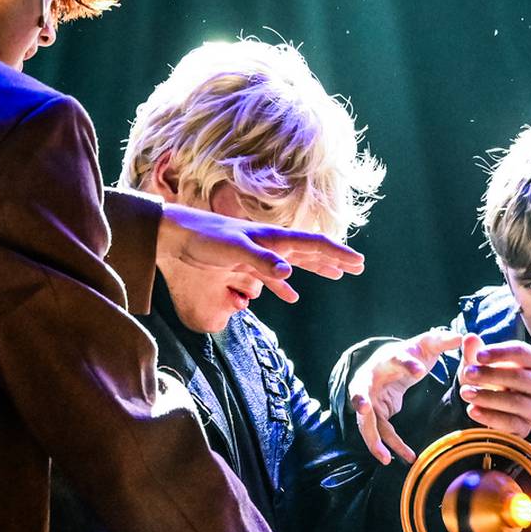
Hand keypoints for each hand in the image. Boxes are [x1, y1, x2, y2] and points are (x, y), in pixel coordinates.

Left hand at [157, 203, 364, 303]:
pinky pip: (272, 276)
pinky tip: (291, 296)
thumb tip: (289, 272)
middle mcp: (269, 243)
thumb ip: (261, 261)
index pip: (313, 244)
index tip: (358, 263)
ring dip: (315, 268)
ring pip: (294, 261)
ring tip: (334, 276)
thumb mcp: (233, 250)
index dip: (336, 253)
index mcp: (272, 238)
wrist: (173, 235)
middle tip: (356, 267)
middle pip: (309, 250)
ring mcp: (257, 253)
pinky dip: (285, 286)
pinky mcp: (242, 264)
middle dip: (333, 259)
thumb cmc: (202, 239)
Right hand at [349, 328, 463, 463]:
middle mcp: (372, 378)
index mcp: (389, 358)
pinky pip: (380, 432)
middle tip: (362, 408)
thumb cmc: (408, 353)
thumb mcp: (425, 344)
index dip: (407, 363)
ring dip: (372, 438)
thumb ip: (442, 340)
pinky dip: (391, 446)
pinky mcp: (373, 414)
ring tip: (384, 457)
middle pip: (361, 390)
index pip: (396, 358)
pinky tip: (408, 457)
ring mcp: (369, 398)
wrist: (386, 363)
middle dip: (359, 399)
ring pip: (365, 420)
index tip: (420, 371)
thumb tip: (463, 336)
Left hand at [456, 335, 530, 437]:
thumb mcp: (480, 364)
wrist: (493, 408)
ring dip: (486, 397)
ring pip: (514, 402)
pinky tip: (472, 410)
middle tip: (468, 373)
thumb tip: (469, 338)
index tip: (478, 356)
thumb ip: (474, 352)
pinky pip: (509, 423)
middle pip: (518, 377)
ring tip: (465, 392)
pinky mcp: (526, 427)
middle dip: (490, 375)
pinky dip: (489, 417)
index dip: (499, 353)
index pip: (521, 352)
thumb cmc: (490, 379)